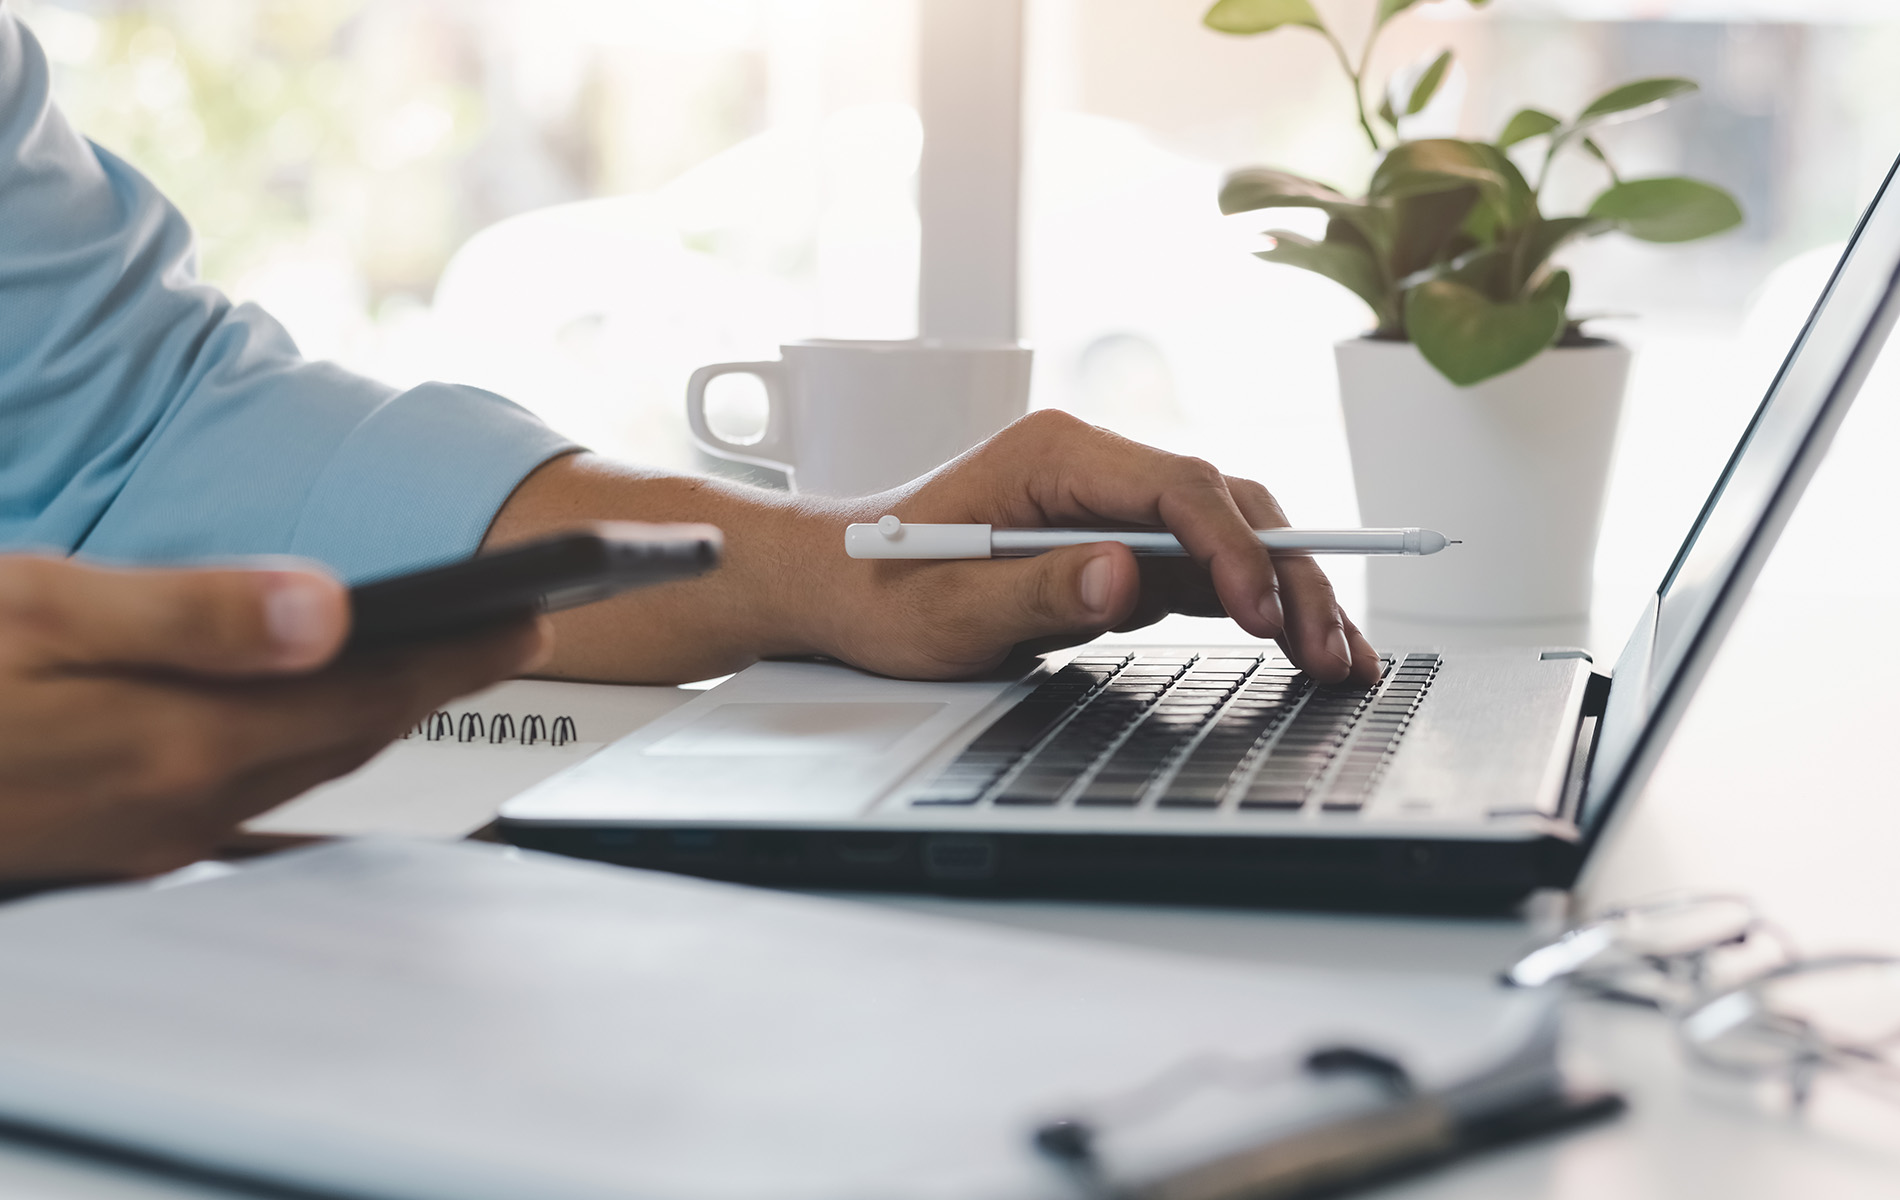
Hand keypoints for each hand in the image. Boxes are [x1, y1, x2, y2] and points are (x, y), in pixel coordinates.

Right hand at [0, 556, 548, 882]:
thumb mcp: (38, 611)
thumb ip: (192, 613)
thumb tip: (333, 607)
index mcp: (184, 741)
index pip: (366, 690)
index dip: (460, 649)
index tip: (536, 611)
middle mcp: (184, 803)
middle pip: (349, 732)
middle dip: (440, 679)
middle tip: (516, 629)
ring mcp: (150, 834)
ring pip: (302, 766)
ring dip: (379, 715)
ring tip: (440, 664)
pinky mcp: (114, 840)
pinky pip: (247, 795)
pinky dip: (302, 750)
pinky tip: (312, 731)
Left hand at [818, 411, 1381, 682]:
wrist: (841, 588)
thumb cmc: (880, 588)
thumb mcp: (945, 606)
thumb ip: (1035, 589)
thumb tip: (1123, 577)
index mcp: (1057, 454)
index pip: (1176, 486)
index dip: (1229, 547)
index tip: (1260, 613)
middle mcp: (1099, 471)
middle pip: (1223, 508)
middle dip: (1286, 575)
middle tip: (1329, 650)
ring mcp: (1117, 511)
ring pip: (1232, 540)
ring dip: (1290, 595)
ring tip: (1342, 660)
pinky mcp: (1123, 553)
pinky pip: (1208, 576)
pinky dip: (1258, 610)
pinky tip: (1305, 647)